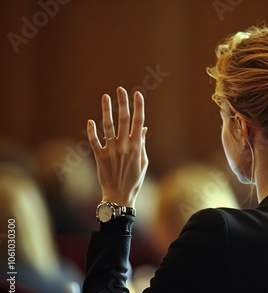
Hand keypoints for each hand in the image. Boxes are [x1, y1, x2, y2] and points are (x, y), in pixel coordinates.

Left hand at [87, 87, 147, 206]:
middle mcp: (124, 146)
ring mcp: (111, 151)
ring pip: (108, 127)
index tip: (138, 95)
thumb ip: (142, 143)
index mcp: (137, 147)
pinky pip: (94, 141)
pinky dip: (92, 131)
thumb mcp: (143, 161)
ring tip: (105, 97)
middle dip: (123, 103)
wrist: (119, 195)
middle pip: (124, 121)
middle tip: (121, 89)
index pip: (138, 122)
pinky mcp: (99, 157)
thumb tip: (142, 128)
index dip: (138, 108)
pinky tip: (91, 121)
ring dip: (107, 111)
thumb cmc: (134, 179)